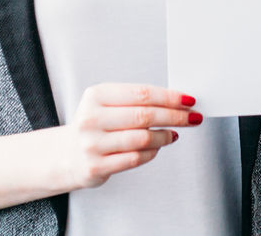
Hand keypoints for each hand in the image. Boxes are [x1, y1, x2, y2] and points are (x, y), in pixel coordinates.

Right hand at [57, 83, 199, 190]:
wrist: (68, 154)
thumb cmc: (96, 125)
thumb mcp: (107, 103)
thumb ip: (137, 100)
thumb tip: (176, 100)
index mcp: (96, 95)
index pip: (141, 93)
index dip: (169, 97)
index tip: (188, 100)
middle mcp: (91, 118)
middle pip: (144, 116)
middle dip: (174, 116)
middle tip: (191, 117)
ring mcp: (92, 144)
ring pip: (142, 139)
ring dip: (164, 136)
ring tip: (174, 134)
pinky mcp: (96, 167)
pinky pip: (135, 159)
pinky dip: (152, 152)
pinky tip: (158, 148)